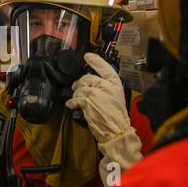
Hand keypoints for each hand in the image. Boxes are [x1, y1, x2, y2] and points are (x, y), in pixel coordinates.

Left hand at [65, 53, 141, 186]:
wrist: (116, 130)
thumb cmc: (115, 116)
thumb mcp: (114, 97)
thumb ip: (105, 87)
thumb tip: (88, 82)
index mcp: (115, 84)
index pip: (105, 68)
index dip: (95, 61)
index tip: (87, 56)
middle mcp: (107, 86)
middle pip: (88, 78)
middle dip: (80, 83)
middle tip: (76, 87)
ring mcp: (97, 94)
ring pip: (80, 88)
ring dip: (76, 94)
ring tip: (76, 100)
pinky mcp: (88, 102)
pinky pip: (75, 98)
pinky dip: (71, 102)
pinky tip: (71, 105)